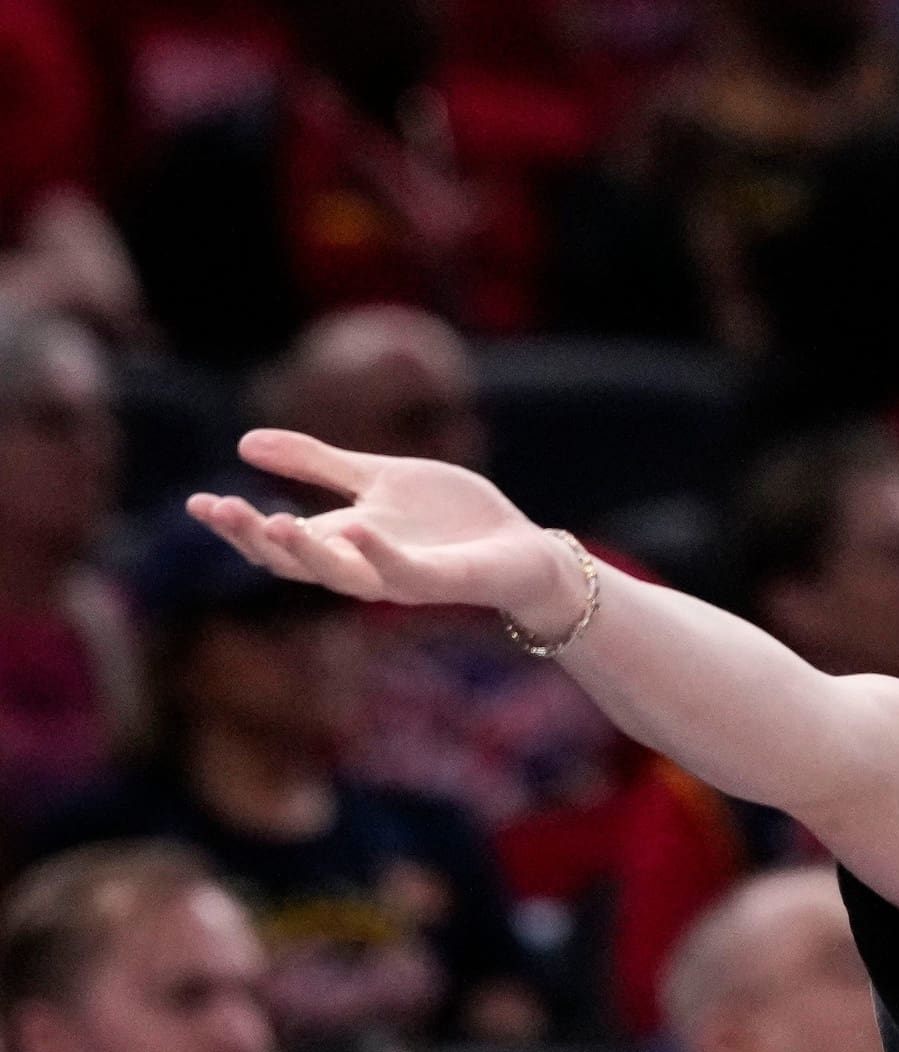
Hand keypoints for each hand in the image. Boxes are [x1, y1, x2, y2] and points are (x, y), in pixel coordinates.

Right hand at [187, 430, 583, 632]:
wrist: (521, 548)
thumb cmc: (452, 518)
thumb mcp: (377, 477)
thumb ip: (316, 463)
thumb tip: (244, 442)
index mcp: (343, 541)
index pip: (278, 541)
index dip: (237, 526)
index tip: (196, 502)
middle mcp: (364, 566)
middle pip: (296, 563)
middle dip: (256, 539)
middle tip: (218, 509)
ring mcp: (401, 578)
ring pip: (341, 576)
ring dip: (307, 552)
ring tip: (274, 520)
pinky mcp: (441, 581)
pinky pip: (404, 573)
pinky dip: (378, 556)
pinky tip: (356, 529)